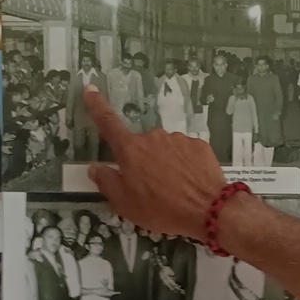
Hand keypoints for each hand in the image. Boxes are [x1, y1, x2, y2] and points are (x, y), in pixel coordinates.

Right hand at [84, 87, 227, 239]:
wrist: (209, 210)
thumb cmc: (161, 209)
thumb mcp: (125, 204)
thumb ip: (107, 182)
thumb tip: (95, 168)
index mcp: (130, 149)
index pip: (108, 122)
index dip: (97, 105)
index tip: (90, 89)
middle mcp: (153, 137)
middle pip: (141, 147)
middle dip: (143, 162)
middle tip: (151, 189)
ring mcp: (178, 139)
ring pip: (164, 150)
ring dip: (165, 164)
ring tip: (174, 190)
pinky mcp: (199, 145)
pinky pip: (184, 153)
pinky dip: (184, 165)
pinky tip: (190, 183)